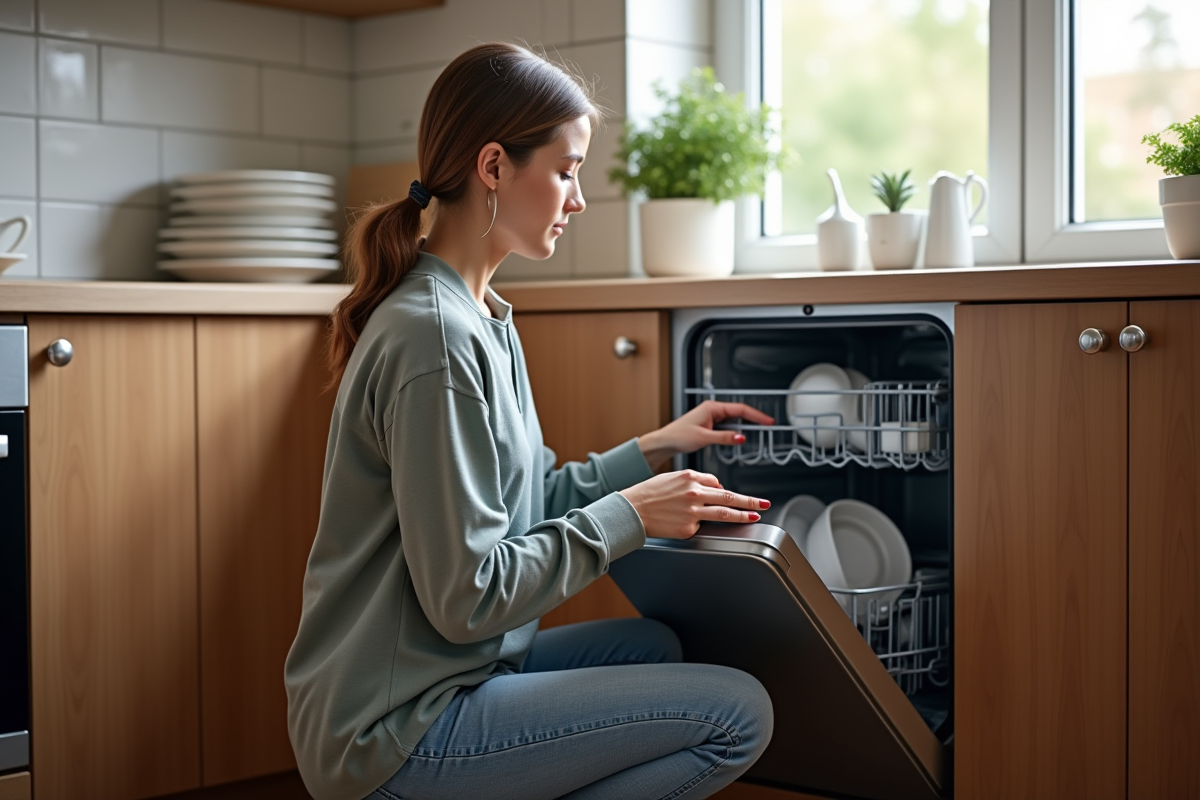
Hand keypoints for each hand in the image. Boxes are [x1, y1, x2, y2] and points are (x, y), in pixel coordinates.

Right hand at [619, 470, 770, 539]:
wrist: (632, 509)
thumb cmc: (648, 493)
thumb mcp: (672, 477)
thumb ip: (695, 480)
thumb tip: (715, 487)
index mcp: (690, 477)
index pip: (717, 482)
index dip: (725, 490)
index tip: (735, 495)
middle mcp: (694, 493)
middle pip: (730, 496)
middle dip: (750, 500)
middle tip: (764, 503)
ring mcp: (693, 511)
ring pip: (725, 513)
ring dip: (744, 514)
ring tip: (756, 515)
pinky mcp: (688, 528)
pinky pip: (702, 527)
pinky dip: (701, 526)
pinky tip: (691, 525)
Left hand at [637, 401, 774, 469]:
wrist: (665, 441)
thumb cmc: (678, 436)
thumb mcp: (704, 438)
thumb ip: (724, 438)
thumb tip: (741, 437)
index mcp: (712, 408)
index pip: (740, 409)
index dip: (756, 415)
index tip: (768, 421)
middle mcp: (713, 410)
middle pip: (739, 413)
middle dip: (754, 419)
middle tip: (768, 426)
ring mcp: (711, 417)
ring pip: (734, 420)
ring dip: (744, 426)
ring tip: (758, 432)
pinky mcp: (709, 424)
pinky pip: (727, 426)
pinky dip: (735, 431)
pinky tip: (739, 437)